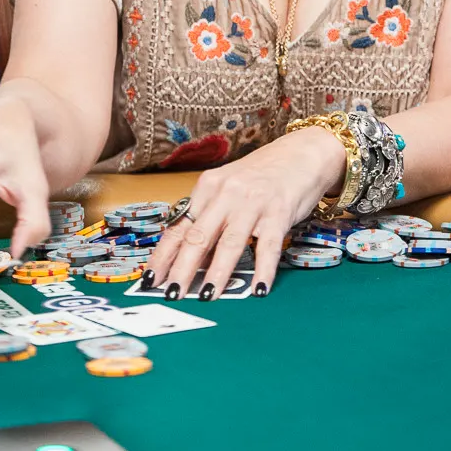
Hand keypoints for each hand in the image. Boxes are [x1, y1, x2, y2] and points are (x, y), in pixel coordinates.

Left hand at [144, 126, 345, 299]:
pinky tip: (258, 289)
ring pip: (230, 243)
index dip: (163, 255)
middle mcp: (227, 193)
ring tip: (208, 296)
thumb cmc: (261, 175)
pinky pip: (268, 246)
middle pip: (199, 236)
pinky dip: (263, 270)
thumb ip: (210, 217)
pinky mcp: (279, 212)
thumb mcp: (228, 189)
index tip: (150, 278)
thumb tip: (191, 259)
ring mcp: (253, 202)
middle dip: (183, 269)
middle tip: (172, 294)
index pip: (179, 226)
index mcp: (208, 186)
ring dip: (217, 273)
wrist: (300, 153)